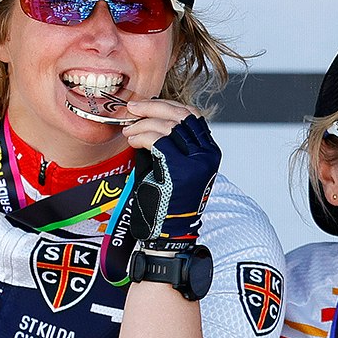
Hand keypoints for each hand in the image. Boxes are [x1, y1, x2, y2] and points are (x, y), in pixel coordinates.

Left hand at [123, 105, 220, 241]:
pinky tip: (132, 141)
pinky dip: (141, 136)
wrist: (168, 232)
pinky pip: (157, 140)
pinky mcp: (179, 170)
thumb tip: (151, 119)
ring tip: (129, 132)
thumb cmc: (167, 201)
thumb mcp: (175, 165)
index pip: (192, 115)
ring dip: (143, 124)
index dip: (167, 105)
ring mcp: (195, 162)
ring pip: (168, 126)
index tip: (147, 104)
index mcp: (209, 151)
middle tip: (133, 108)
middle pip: (181, 115)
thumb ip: (171, 142)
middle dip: (153, 107)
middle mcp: (207, 154)